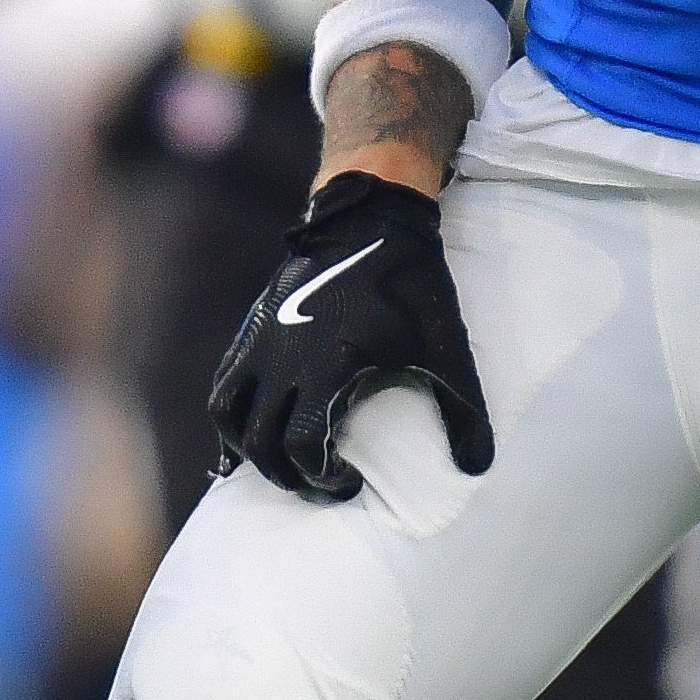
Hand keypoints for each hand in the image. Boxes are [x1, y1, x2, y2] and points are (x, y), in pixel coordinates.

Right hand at [209, 172, 491, 499]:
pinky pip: (223, 384)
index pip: (303, 449)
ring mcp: (261, 343)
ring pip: (227, 417)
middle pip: (262, 444)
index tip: (350, 483)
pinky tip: (248, 431)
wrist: (371, 216)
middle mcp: (282, 361)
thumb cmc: (410, 283)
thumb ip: (464, 411)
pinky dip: (229, 416)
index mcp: (326, 368)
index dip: (324, 480)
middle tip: (317, 482)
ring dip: (248, 449)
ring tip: (279, 461)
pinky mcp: (252, 328)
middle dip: (288, 475)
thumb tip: (476, 467)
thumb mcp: (445, 347)